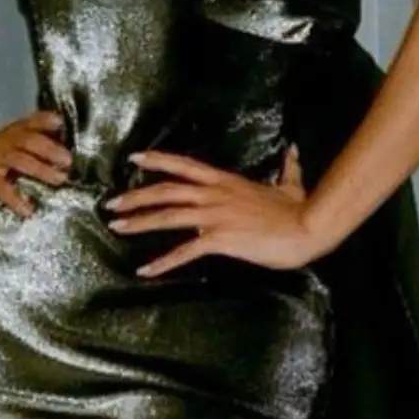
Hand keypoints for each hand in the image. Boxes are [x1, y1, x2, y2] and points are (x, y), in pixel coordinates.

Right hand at [0, 110, 71, 216]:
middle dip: (50, 149)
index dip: (45, 121)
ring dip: (40, 169)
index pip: (31, 123)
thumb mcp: (7, 146)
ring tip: (58, 179)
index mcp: (13, 134)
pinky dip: (15, 198)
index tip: (61, 123)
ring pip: (19, 160)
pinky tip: (27, 209)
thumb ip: (29, 149)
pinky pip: (0, 186)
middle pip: (29, 140)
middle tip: (68, 160)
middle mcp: (5, 142)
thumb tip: (61, 160)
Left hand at [104, 144, 323, 275]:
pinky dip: (162, 261)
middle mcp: (215, 195)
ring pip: (168, 216)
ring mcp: (215, 216)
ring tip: (116, 226)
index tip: (135, 159)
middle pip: (166, 191)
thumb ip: (287, 167)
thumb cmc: (299, 209)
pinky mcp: (220, 239)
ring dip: (140, 221)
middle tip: (112, 202)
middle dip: (136, 196)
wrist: (307, 227)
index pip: (184, 165)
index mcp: (226, 181)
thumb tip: (293, 148)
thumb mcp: (291, 183)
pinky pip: (185, 251)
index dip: (158, 160)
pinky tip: (145, 269)